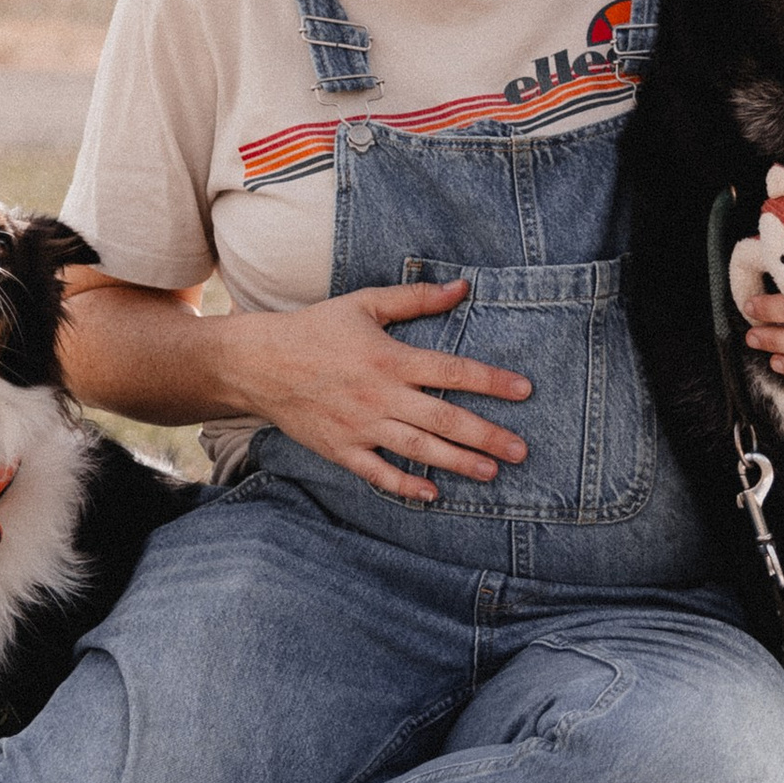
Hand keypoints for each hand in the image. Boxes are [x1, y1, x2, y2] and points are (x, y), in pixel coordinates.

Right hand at [228, 279, 531, 502]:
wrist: (258, 363)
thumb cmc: (315, 329)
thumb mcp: (364, 304)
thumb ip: (416, 299)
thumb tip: (461, 287)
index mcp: (390, 358)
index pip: (452, 372)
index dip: (491, 381)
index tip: (525, 391)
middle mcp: (380, 396)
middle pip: (444, 420)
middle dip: (486, 436)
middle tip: (521, 451)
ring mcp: (361, 426)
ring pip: (418, 450)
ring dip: (458, 463)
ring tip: (491, 472)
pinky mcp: (341, 449)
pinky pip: (378, 473)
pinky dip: (405, 486)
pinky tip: (433, 495)